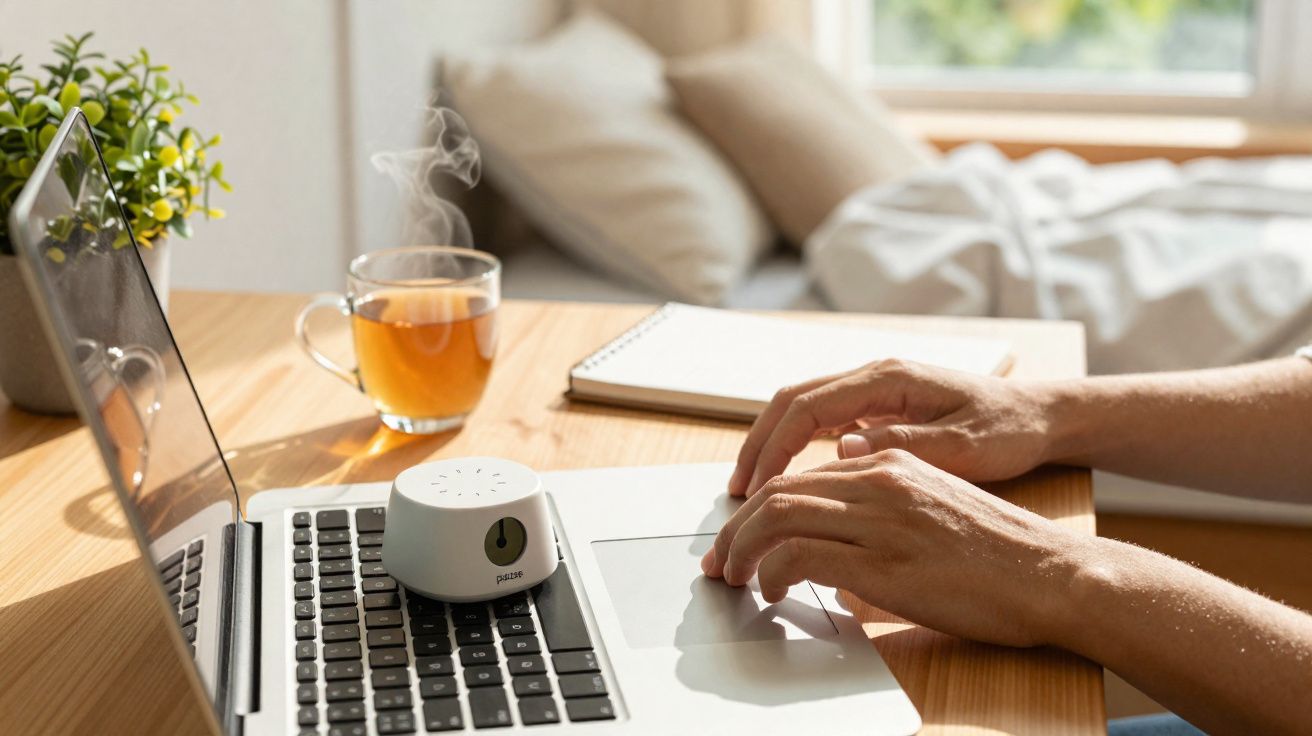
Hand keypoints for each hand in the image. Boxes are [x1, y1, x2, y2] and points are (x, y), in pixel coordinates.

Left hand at [704, 450, 1086, 647]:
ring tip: (734, 577)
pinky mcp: (884, 560)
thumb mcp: (935, 513)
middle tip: (719, 561)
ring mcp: (882, 517)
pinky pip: (800, 553)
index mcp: (893, 462)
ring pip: (778, 514)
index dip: (757, 505)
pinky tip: (772, 589)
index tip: (738, 535)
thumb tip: (836, 552)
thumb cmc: (1001, 555)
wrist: (1053, 574)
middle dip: (736, 527)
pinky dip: (772, 570)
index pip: (801, 474)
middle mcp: (882, 479)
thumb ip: (884, 516)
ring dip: (742, 548)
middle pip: (779, 489)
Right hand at [728, 358, 1056, 496]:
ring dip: (770, 444)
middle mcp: (873, 376)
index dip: (775, 445)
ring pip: (800, 408)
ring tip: (750, 489)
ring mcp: (872, 389)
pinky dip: (794, 447)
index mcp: (889, 379)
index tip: (757, 486)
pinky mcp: (876, 406)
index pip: (808, 405)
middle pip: (791, 400)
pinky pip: (820, 420)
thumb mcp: (965, 447)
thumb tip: (845, 448)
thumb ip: (905, 446)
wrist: (1038, 415)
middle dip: (758, 443)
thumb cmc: (1008, 430)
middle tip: (737, 492)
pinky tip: (786, 480)